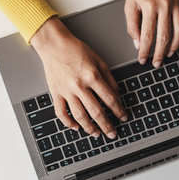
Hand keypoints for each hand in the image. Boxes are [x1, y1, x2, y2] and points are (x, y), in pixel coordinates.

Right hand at [30, 17, 127, 138]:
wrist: (54, 45)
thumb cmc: (76, 50)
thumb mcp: (99, 60)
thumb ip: (109, 78)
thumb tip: (116, 94)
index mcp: (93, 76)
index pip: (110, 99)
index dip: (119, 111)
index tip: (123, 117)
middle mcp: (80, 86)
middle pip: (96, 111)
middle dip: (107, 125)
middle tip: (113, 134)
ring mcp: (66, 91)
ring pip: (80, 116)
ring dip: (90, 128)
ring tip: (97, 134)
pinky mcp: (55, 93)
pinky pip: (61, 112)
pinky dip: (68, 123)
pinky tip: (76, 127)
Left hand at [125, 0, 178, 67]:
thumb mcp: (129, 4)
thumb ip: (132, 25)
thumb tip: (138, 43)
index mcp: (150, 6)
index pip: (147, 36)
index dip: (145, 51)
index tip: (143, 59)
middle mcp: (166, 5)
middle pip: (165, 36)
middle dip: (160, 53)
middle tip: (157, 62)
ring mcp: (178, 3)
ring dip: (175, 46)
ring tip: (169, 54)